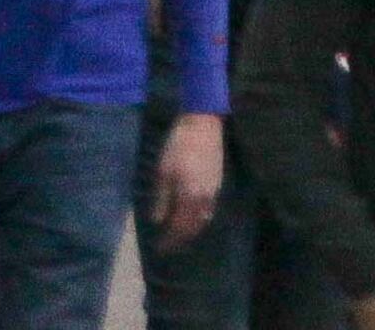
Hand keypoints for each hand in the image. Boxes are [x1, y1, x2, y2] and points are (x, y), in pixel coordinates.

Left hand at [148, 110, 223, 248]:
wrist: (203, 125)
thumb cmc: (178, 146)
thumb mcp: (163, 171)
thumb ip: (161, 199)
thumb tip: (158, 221)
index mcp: (188, 198)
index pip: (179, 227)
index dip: (169, 240)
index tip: (159, 248)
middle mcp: (204, 200)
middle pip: (193, 228)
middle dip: (180, 239)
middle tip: (169, 245)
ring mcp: (213, 192)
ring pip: (203, 220)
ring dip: (191, 230)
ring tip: (179, 234)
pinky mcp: (217, 184)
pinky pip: (209, 210)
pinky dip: (200, 219)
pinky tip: (192, 215)